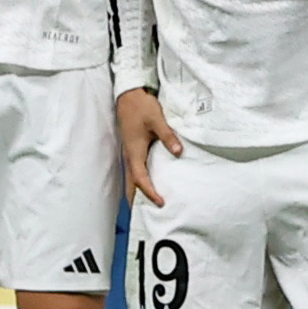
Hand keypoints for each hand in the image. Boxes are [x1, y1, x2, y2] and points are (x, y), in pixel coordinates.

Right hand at [117, 84, 181, 203]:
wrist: (129, 94)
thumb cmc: (141, 106)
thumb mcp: (157, 119)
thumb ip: (167, 136)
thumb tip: (178, 152)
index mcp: (134, 151)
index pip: (141, 178)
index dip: (149, 191)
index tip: (160, 202)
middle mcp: (129, 154)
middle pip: (131, 183)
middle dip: (136, 198)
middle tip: (143, 214)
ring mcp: (130, 151)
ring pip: (132, 176)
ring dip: (137, 190)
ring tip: (147, 202)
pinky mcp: (133, 147)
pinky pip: (135, 168)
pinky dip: (139, 179)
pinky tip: (149, 180)